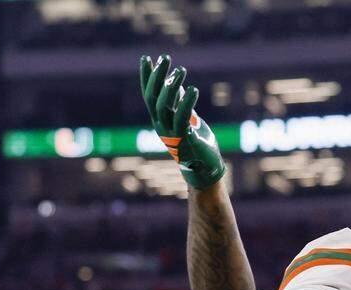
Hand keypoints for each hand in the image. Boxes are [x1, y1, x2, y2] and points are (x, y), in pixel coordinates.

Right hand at [140, 54, 224, 188]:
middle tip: (165, 58)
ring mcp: (170, 133)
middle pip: (154, 97)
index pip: (148, 94)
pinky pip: (182, 117)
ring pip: (164, 106)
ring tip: (181, 70)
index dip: (147, 77)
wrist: (204, 170)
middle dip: (158, 76)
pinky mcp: (183, 138)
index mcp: (159, 120)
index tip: (146, 58)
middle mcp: (160, 125)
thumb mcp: (187, 120)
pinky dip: (187, 102)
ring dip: (172, 86)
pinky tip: (192, 89)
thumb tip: (177, 85)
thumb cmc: (197, 144)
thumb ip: (180, 104)